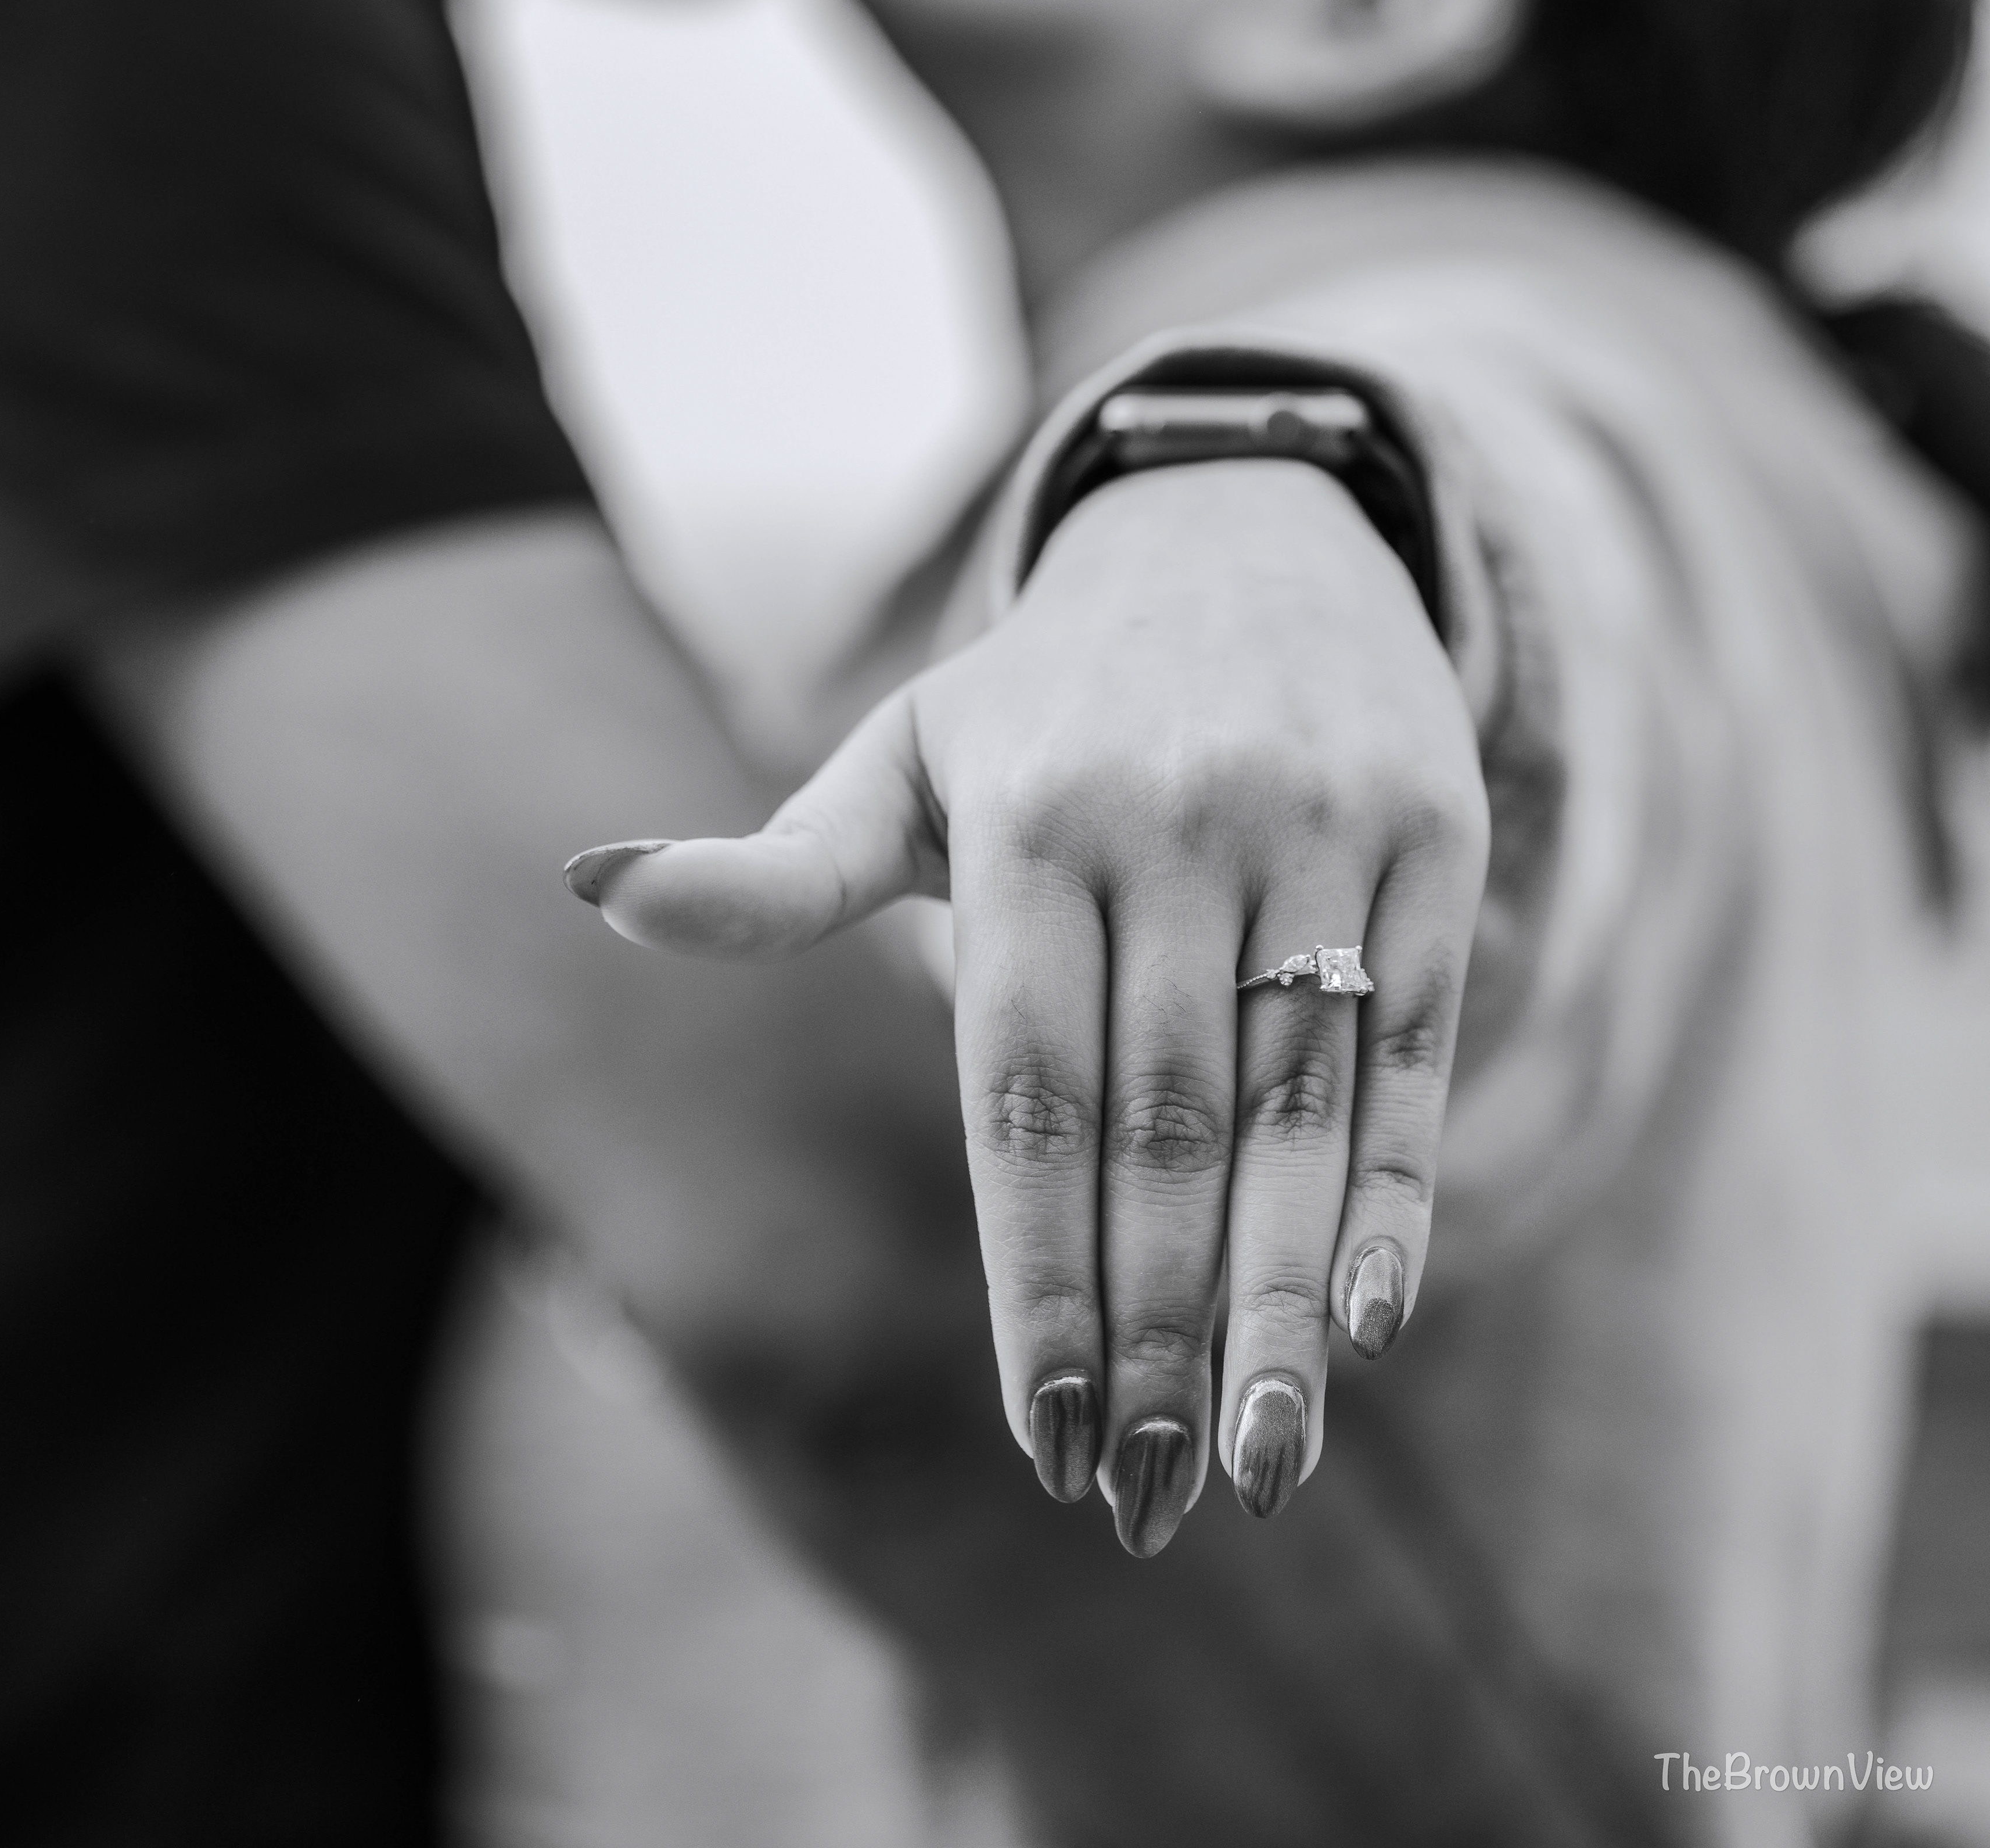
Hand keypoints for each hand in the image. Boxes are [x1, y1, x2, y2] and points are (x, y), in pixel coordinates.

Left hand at [567, 460, 1489, 1556]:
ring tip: (1253, 1467)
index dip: (1036, 1274)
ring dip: (1281, 1304)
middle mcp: (1178, 821)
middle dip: (1150, 1331)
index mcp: (1036, 819)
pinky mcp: (1433, 838)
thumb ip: (775, 868)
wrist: (1250, 523)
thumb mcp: (906, 756)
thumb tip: (591, 891)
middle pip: (1167, 1125)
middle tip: (1133, 1502)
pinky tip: (1369, 1324)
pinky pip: (1411, 1044)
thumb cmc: (1050, 696)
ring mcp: (1317, 828)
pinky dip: (1391, 1190)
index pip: (1027, 1093)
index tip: (1035, 1436)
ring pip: (1298, 1106)